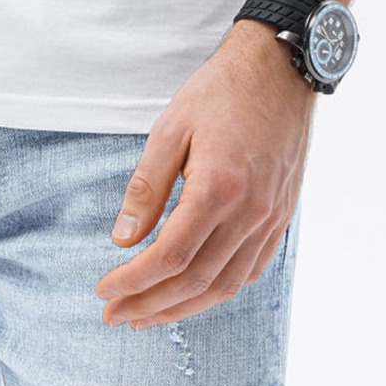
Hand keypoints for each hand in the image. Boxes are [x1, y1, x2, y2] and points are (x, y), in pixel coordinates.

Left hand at [93, 24, 313, 328]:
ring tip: (147, 315)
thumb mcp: (170, 127)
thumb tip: (123, 241)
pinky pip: (252, 270)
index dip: (134, 280)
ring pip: (226, 285)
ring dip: (184, 308)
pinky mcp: (280, 217)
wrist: (279, 70)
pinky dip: (221, 291)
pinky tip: (196, 296)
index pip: (171, 256)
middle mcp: (249, 212)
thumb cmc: (221, 91)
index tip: (105, 291)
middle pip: (196, 280)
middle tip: (115, 315)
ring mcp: (270, 218)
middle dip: (151, 304)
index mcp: (218, 188)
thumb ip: (146, 186)